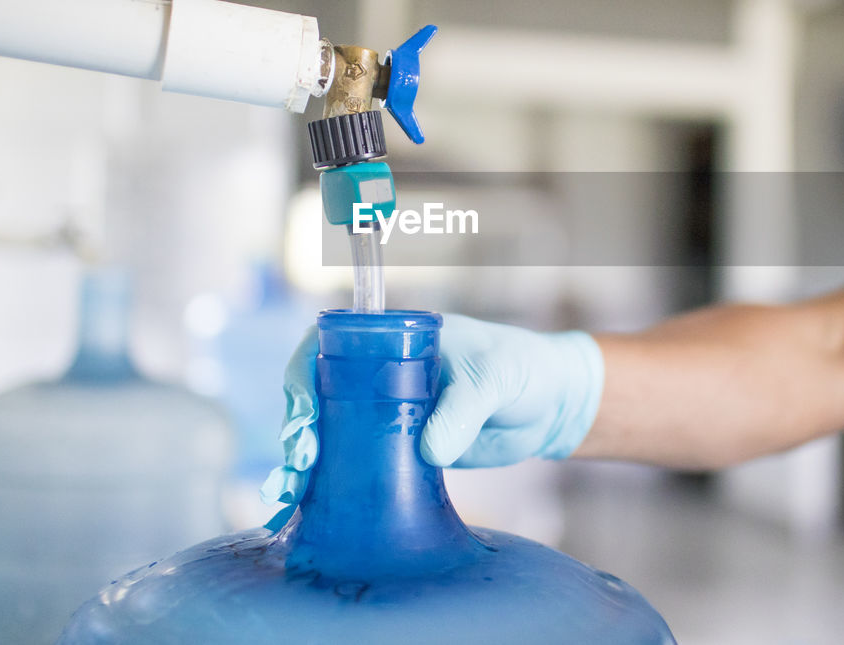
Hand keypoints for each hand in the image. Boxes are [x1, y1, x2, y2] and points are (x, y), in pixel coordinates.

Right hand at [262, 314, 604, 504]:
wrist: (550, 406)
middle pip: (316, 394)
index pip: (325, 346)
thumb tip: (429, 450)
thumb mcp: (493, 380)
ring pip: (328, 432)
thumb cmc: (523, 369)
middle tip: (302, 461)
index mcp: (391, 339)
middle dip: (298, 426)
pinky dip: (330, 481)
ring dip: (305, 460)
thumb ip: (463, 410)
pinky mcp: (397, 449)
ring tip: (293, 491)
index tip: (305, 414)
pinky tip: (311, 503)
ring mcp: (385, 412)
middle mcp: (378, 373)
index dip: (303, 377)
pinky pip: (354, 462)